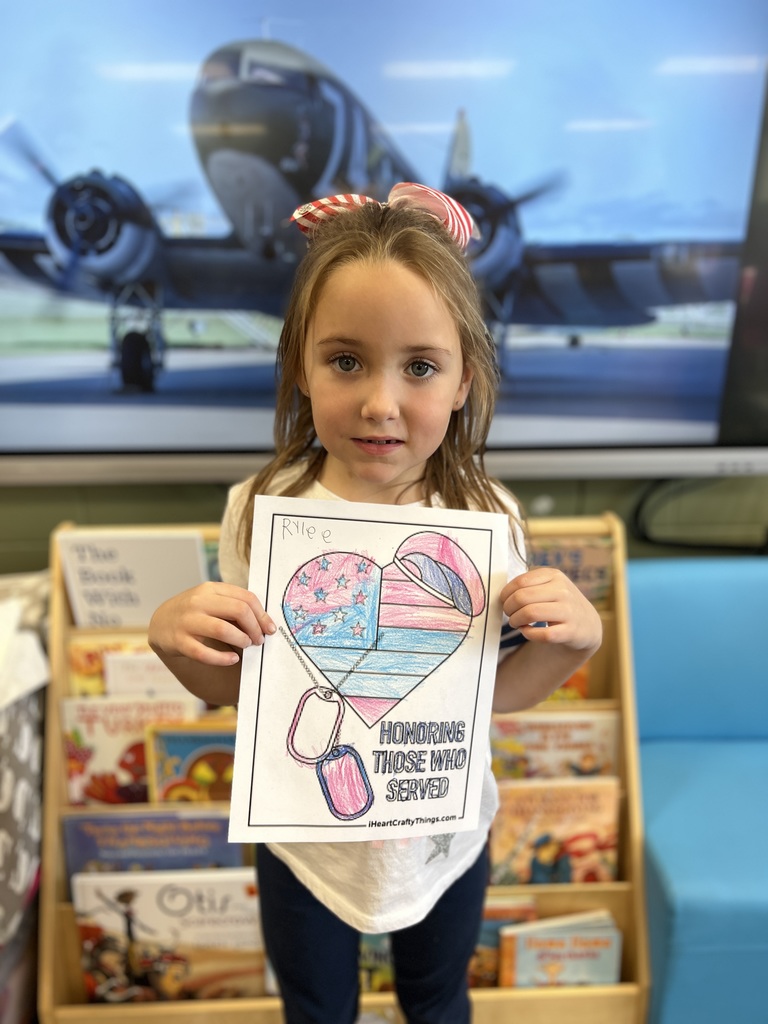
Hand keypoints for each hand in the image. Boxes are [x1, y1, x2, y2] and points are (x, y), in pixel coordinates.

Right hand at [148, 581, 275, 666]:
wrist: (160, 623)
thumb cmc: (195, 612)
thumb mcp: (211, 601)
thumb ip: (233, 606)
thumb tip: (264, 622)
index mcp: (210, 589)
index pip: (246, 598)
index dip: (262, 615)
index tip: (270, 628)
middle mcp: (198, 602)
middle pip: (238, 610)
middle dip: (255, 628)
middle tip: (259, 639)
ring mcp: (187, 621)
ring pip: (223, 630)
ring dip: (241, 640)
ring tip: (247, 645)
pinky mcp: (179, 642)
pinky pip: (204, 653)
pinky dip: (222, 658)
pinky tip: (232, 659)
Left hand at [500, 568, 601, 654]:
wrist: (586, 624)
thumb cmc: (559, 602)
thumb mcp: (550, 585)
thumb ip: (528, 585)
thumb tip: (503, 595)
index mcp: (555, 576)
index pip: (520, 582)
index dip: (506, 593)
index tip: (504, 601)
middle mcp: (563, 591)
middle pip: (522, 598)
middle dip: (508, 608)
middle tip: (509, 614)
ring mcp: (568, 611)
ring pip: (530, 613)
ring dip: (515, 621)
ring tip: (516, 623)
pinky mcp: (570, 631)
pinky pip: (541, 634)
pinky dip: (528, 634)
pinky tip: (527, 631)